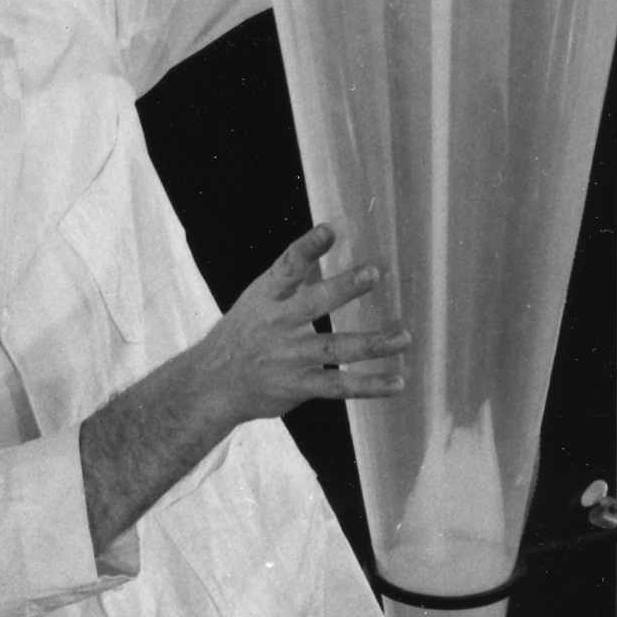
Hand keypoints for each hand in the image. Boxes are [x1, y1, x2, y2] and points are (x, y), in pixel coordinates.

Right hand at [203, 222, 409, 425]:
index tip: (329, 229)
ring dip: (371, 344)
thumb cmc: (243, 334)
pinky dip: (369, 385)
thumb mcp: (257, 300)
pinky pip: (338, 386)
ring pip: (334, 349)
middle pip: (313, 304)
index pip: (287, 267)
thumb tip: (326, 239)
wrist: (213, 384)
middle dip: (342, 288)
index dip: (307, 247)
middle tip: (373, 273)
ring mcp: (288, 358)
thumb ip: (292, 278)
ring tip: (403, 338)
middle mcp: (277, 324)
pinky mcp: (298, 387)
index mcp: (266, 297)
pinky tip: (396, 382)